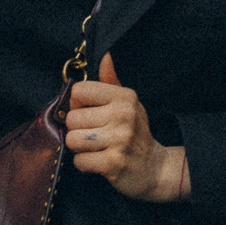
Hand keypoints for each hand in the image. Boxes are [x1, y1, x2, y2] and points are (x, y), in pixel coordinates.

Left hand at [66, 53, 188, 202]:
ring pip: (72, 140)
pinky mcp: (113, 163)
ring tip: (96, 148)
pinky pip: (79, 161)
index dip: (78, 105)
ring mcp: (119, 140)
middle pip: (72, 118)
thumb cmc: (135, 133)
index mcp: (124, 97)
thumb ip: (111, 81)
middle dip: (78, 130)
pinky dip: (84, 164)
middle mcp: (123, 115)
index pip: (79, 91)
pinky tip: (99, 161)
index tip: (91, 114)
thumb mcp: (128, 104)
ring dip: (79, 148)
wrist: (153, 168)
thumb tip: (105, 56)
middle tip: (95, 135)